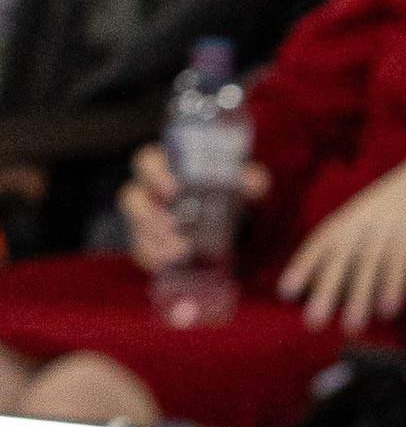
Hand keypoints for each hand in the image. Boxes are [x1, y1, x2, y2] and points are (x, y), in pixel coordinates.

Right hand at [122, 138, 271, 274]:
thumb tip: (252, 181)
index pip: (147, 163)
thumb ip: (249, 179)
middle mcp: (149, 193)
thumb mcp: (239, 183)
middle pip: (132, 198)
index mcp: (166, 169)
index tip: (173, 187)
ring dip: (153, 240)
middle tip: (172, 225)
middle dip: (148, 213)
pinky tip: (168, 263)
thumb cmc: (225, 192)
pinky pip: (142, 252)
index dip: (155, 173)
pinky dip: (153, 258)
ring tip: (178, 251)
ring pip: (136, 228)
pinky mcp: (150, 244)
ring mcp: (145, 221)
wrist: (230, 222)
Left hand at [278, 131, 405, 332]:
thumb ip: (362, 235)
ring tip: (352, 328)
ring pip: (369, 263)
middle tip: (313, 322)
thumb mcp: (380, 211)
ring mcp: (390, 222)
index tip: (286, 292)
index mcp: (354, 215)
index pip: (321, 240)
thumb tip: (347, 268)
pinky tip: (388, 310)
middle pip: (340, 257)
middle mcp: (366, 219)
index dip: (303, 265)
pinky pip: (401, 259)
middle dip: (326, 290)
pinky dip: (393, 284)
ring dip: (359, 296)